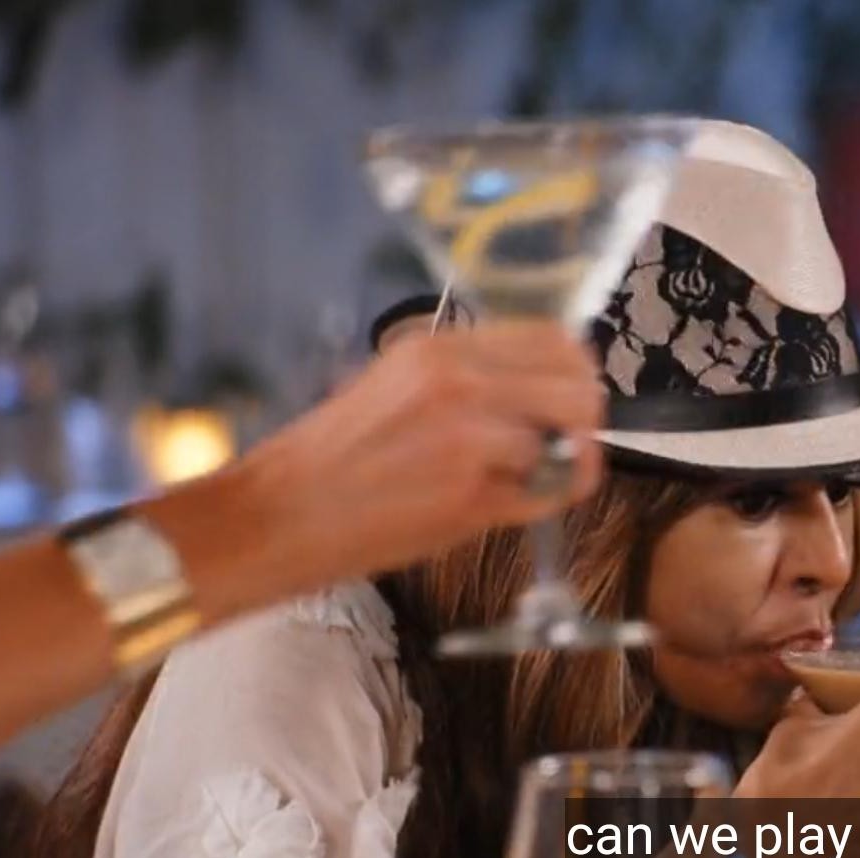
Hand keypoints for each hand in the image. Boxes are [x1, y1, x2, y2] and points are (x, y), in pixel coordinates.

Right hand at [228, 321, 604, 592]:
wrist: (276, 516)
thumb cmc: (331, 460)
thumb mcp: (394, 386)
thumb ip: (466, 379)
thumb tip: (536, 388)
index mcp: (437, 348)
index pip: (553, 340)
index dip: (573, 374)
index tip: (566, 401)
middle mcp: (459, 382)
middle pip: (579, 387)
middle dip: (583, 421)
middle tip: (563, 448)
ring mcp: (470, 439)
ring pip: (572, 442)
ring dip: (562, 466)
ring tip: (524, 481)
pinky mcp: (472, 496)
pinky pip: (551, 493)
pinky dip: (547, 501)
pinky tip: (516, 504)